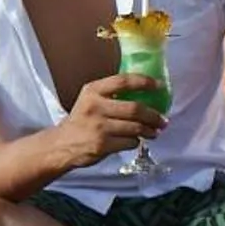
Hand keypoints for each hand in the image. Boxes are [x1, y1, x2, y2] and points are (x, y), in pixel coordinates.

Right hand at [52, 73, 166, 168]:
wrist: (62, 144)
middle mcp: (95, 106)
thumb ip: (111, 94)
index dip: (144, 82)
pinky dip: (136, 141)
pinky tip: (136, 140)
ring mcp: (99, 126)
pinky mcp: (102, 145)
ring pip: (135, 127)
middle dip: (153, 115)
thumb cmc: (81, 120)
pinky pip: (129, 142)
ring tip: (154, 131)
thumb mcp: (90, 100)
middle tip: (162, 119)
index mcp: (93, 91)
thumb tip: (145, 93)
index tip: (159, 85)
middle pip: (135, 108)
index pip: (123, 81)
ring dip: (149, 130)